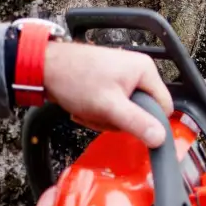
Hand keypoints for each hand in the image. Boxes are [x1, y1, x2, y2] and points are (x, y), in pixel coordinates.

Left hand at [43, 41, 173, 147]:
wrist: (43, 67)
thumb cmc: (75, 80)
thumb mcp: (109, 106)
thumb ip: (137, 123)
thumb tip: (161, 139)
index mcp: (146, 70)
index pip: (163, 106)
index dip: (148, 121)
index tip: (127, 125)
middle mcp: (138, 70)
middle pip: (143, 110)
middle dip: (120, 120)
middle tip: (101, 115)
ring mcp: (123, 75)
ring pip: (126, 110)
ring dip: (106, 117)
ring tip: (89, 110)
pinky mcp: (109, 81)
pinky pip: (114, 105)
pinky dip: (99, 111)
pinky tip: (85, 107)